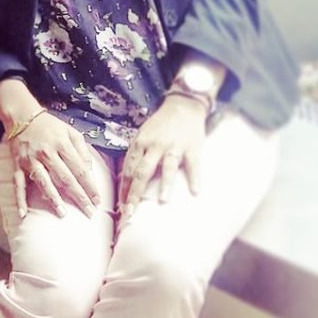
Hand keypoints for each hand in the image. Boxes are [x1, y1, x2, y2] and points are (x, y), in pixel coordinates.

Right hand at [9, 111, 100, 219]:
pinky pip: (18, 184)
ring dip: (53, 199)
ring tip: (63, 214)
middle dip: (78, 196)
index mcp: (62, 143)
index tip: (97, 200)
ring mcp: (31, 159)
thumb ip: (82, 150)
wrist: (22, 116)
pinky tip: (23, 214)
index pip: (79, 169)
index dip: (89, 185)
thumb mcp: (70, 132)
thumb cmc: (50, 126)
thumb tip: (90, 172)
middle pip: (65, 178)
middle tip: (89, 212)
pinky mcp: (17, 165)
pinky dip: (20, 199)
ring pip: (43, 182)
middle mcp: (47, 152)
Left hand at [117, 95, 206, 224]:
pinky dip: (195, 177)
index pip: (128, 169)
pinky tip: (195, 191)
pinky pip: (193, 164)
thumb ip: (136, 156)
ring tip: (162, 201)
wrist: (183, 106)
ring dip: (165, 184)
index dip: (124, 189)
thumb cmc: (160, 125)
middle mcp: (155, 145)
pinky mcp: (191, 147)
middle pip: (142, 171)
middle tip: (132, 212)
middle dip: (135, 192)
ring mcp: (174, 146)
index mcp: (140, 143)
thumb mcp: (143, 135)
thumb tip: (125, 182)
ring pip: (168, 166)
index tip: (121, 208)